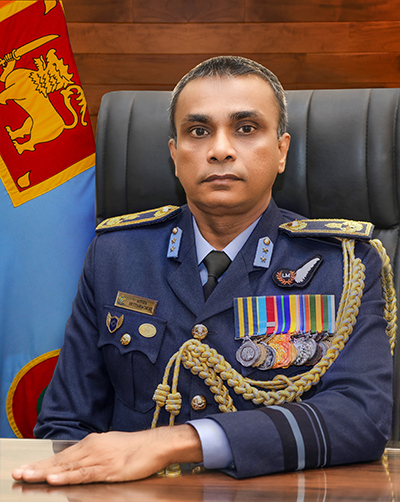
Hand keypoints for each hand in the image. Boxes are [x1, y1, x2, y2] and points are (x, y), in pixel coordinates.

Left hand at [12, 425, 201, 484]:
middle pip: (60, 460)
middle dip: (38, 467)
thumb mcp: (111, 447)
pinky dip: (67, 476)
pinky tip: (54, 478)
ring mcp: (99, 459)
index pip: (63, 455)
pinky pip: (83, 474)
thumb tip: (79, 462)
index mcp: (92, 442)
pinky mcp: (108, 469)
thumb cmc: (135, 448)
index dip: (44, 462)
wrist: (155, 445)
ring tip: (28, 476)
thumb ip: (94, 454)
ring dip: (46, 472)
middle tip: (17, 473)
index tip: (26, 468)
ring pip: (67, 467)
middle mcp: (92, 448)